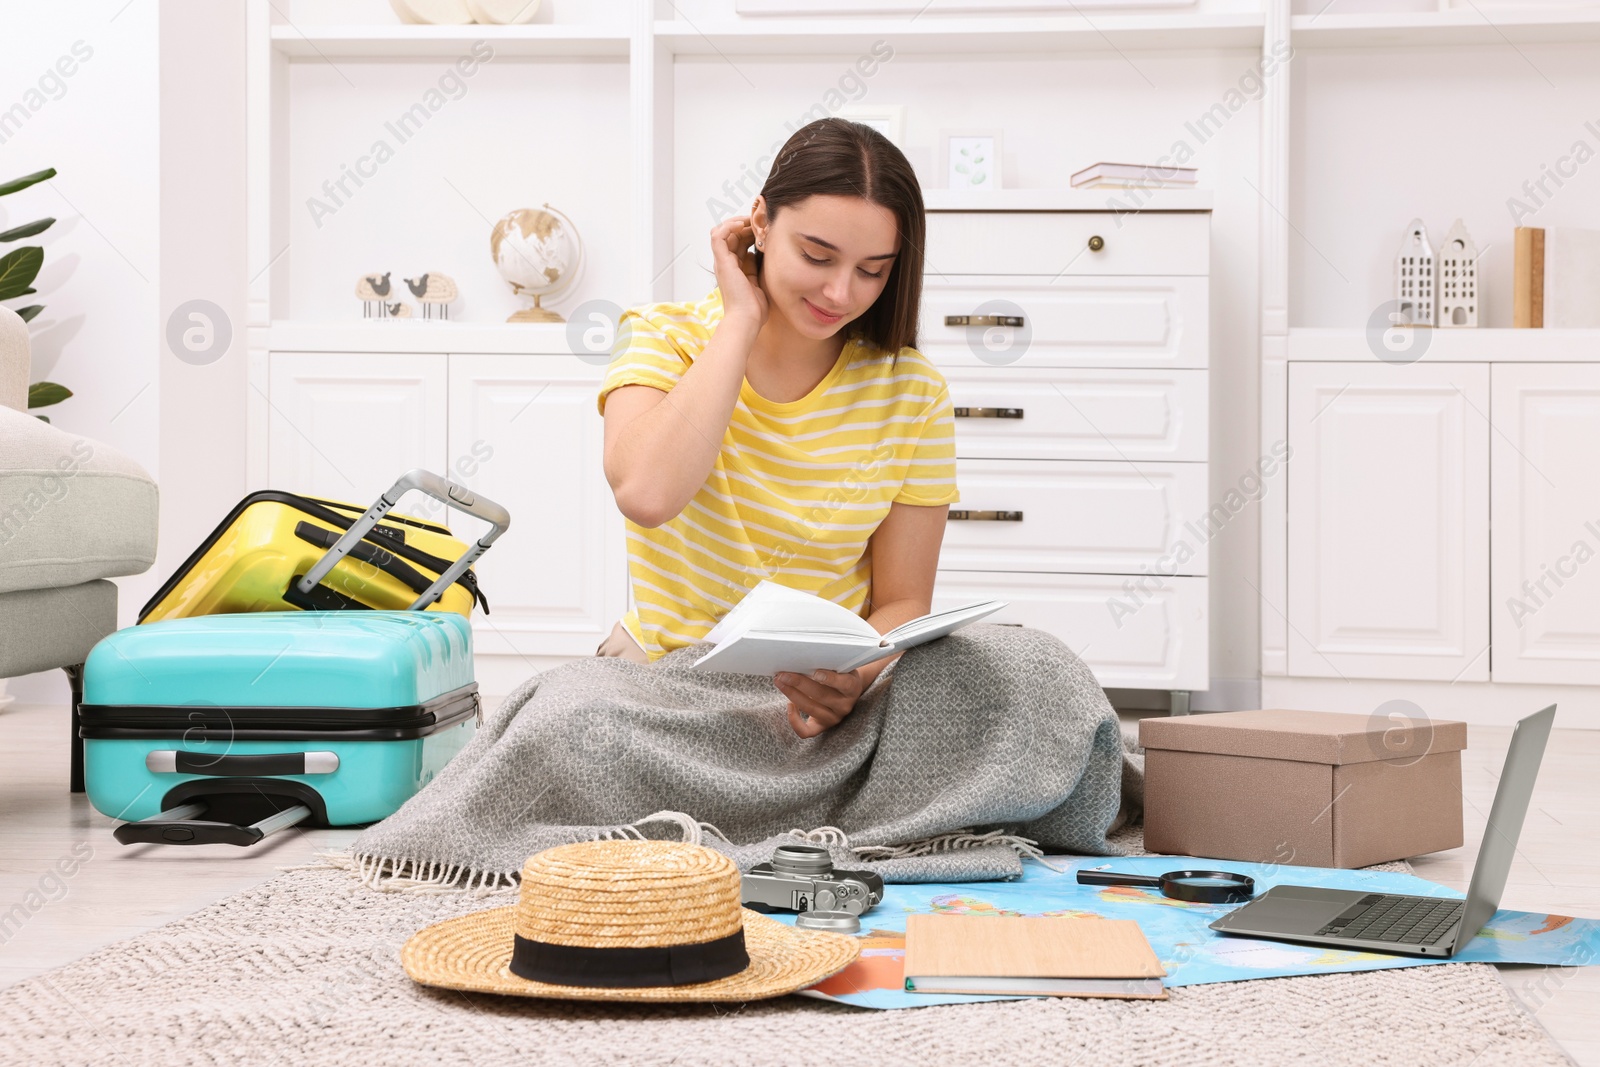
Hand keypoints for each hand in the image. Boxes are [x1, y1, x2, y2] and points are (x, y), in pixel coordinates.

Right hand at [710, 215, 768, 333]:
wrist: (746, 319)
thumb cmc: (754, 308)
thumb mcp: (760, 282)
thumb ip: (758, 267)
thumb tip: (762, 254)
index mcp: (735, 268)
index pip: (739, 241)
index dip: (750, 231)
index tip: (764, 227)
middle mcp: (726, 263)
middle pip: (731, 234)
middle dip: (745, 224)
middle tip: (759, 220)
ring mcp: (722, 262)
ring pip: (722, 231)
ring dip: (736, 222)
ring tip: (750, 220)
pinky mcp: (722, 262)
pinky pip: (718, 236)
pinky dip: (728, 226)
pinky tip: (742, 225)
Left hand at [775, 668, 865, 737]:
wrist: (848, 691)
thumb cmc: (840, 674)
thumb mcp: (841, 667)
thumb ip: (830, 664)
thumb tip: (804, 658)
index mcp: (852, 688)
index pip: (844, 684)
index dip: (830, 679)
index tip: (815, 672)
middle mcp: (844, 705)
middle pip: (821, 696)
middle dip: (799, 683)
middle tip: (783, 674)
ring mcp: (834, 718)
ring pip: (811, 709)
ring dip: (792, 695)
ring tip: (780, 683)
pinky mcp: (822, 727)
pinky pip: (806, 731)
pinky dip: (794, 721)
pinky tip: (789, 705)